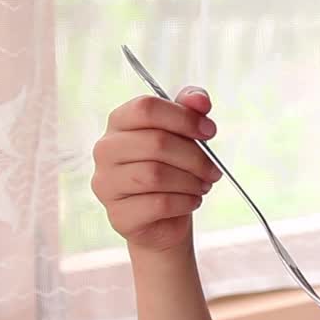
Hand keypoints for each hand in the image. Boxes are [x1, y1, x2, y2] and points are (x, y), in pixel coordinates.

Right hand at [92, 87, 221, 253]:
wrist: (164, 219)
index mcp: (119, 123)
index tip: (210, 131)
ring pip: (156, 175)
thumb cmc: (173, 170)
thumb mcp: (183, 136)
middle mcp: (106, 150)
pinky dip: (184, 202)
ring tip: (203, 186)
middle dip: (195, 156)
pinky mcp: (119, 215)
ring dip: (190, 181)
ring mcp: (107, 184)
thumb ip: (189, 111)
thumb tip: (200, 100)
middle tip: (213, 169)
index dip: (184, 117)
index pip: (146, 108)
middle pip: (156, 142)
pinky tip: (192, 201)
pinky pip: (158, 204)